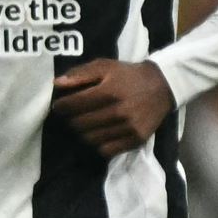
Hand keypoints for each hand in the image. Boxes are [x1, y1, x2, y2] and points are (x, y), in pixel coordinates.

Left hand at [49, 59, 174, 157]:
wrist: (162, 85)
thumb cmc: (127, 75)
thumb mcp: (104, 67)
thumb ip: (79, 74)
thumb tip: (56, 84)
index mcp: (109, 91)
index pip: (75, 105)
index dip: (62, 107)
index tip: (59, 106)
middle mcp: (119, 111)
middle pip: (80, 124)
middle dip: (71, 119)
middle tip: (71, 115)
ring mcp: (129, 128)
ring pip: (91, 139)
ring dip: (82, 132)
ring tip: (84, 124)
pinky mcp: (136, 140)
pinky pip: (107, 150)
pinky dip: (98, 144)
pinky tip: (98, 133)